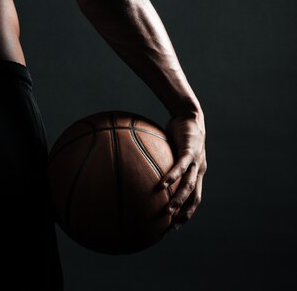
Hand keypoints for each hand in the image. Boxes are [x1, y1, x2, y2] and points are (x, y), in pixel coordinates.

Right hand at [160, 111, 206, 231]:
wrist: (190, 115)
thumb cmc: (178, 132)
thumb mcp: (169, 150)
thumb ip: (160, 162)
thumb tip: (141, 168)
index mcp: (197, 173)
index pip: (195, 198)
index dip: (187, 213)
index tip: (175, 226)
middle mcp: (199, 170)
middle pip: (194, 197)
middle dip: (184, 212)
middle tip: (171, 226)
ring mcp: (196, 162)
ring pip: (189, 185)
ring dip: (179, 200)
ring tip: (168, 211)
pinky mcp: (190, 151)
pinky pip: (181, 166)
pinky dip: (172, 177)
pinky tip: (163, 185)